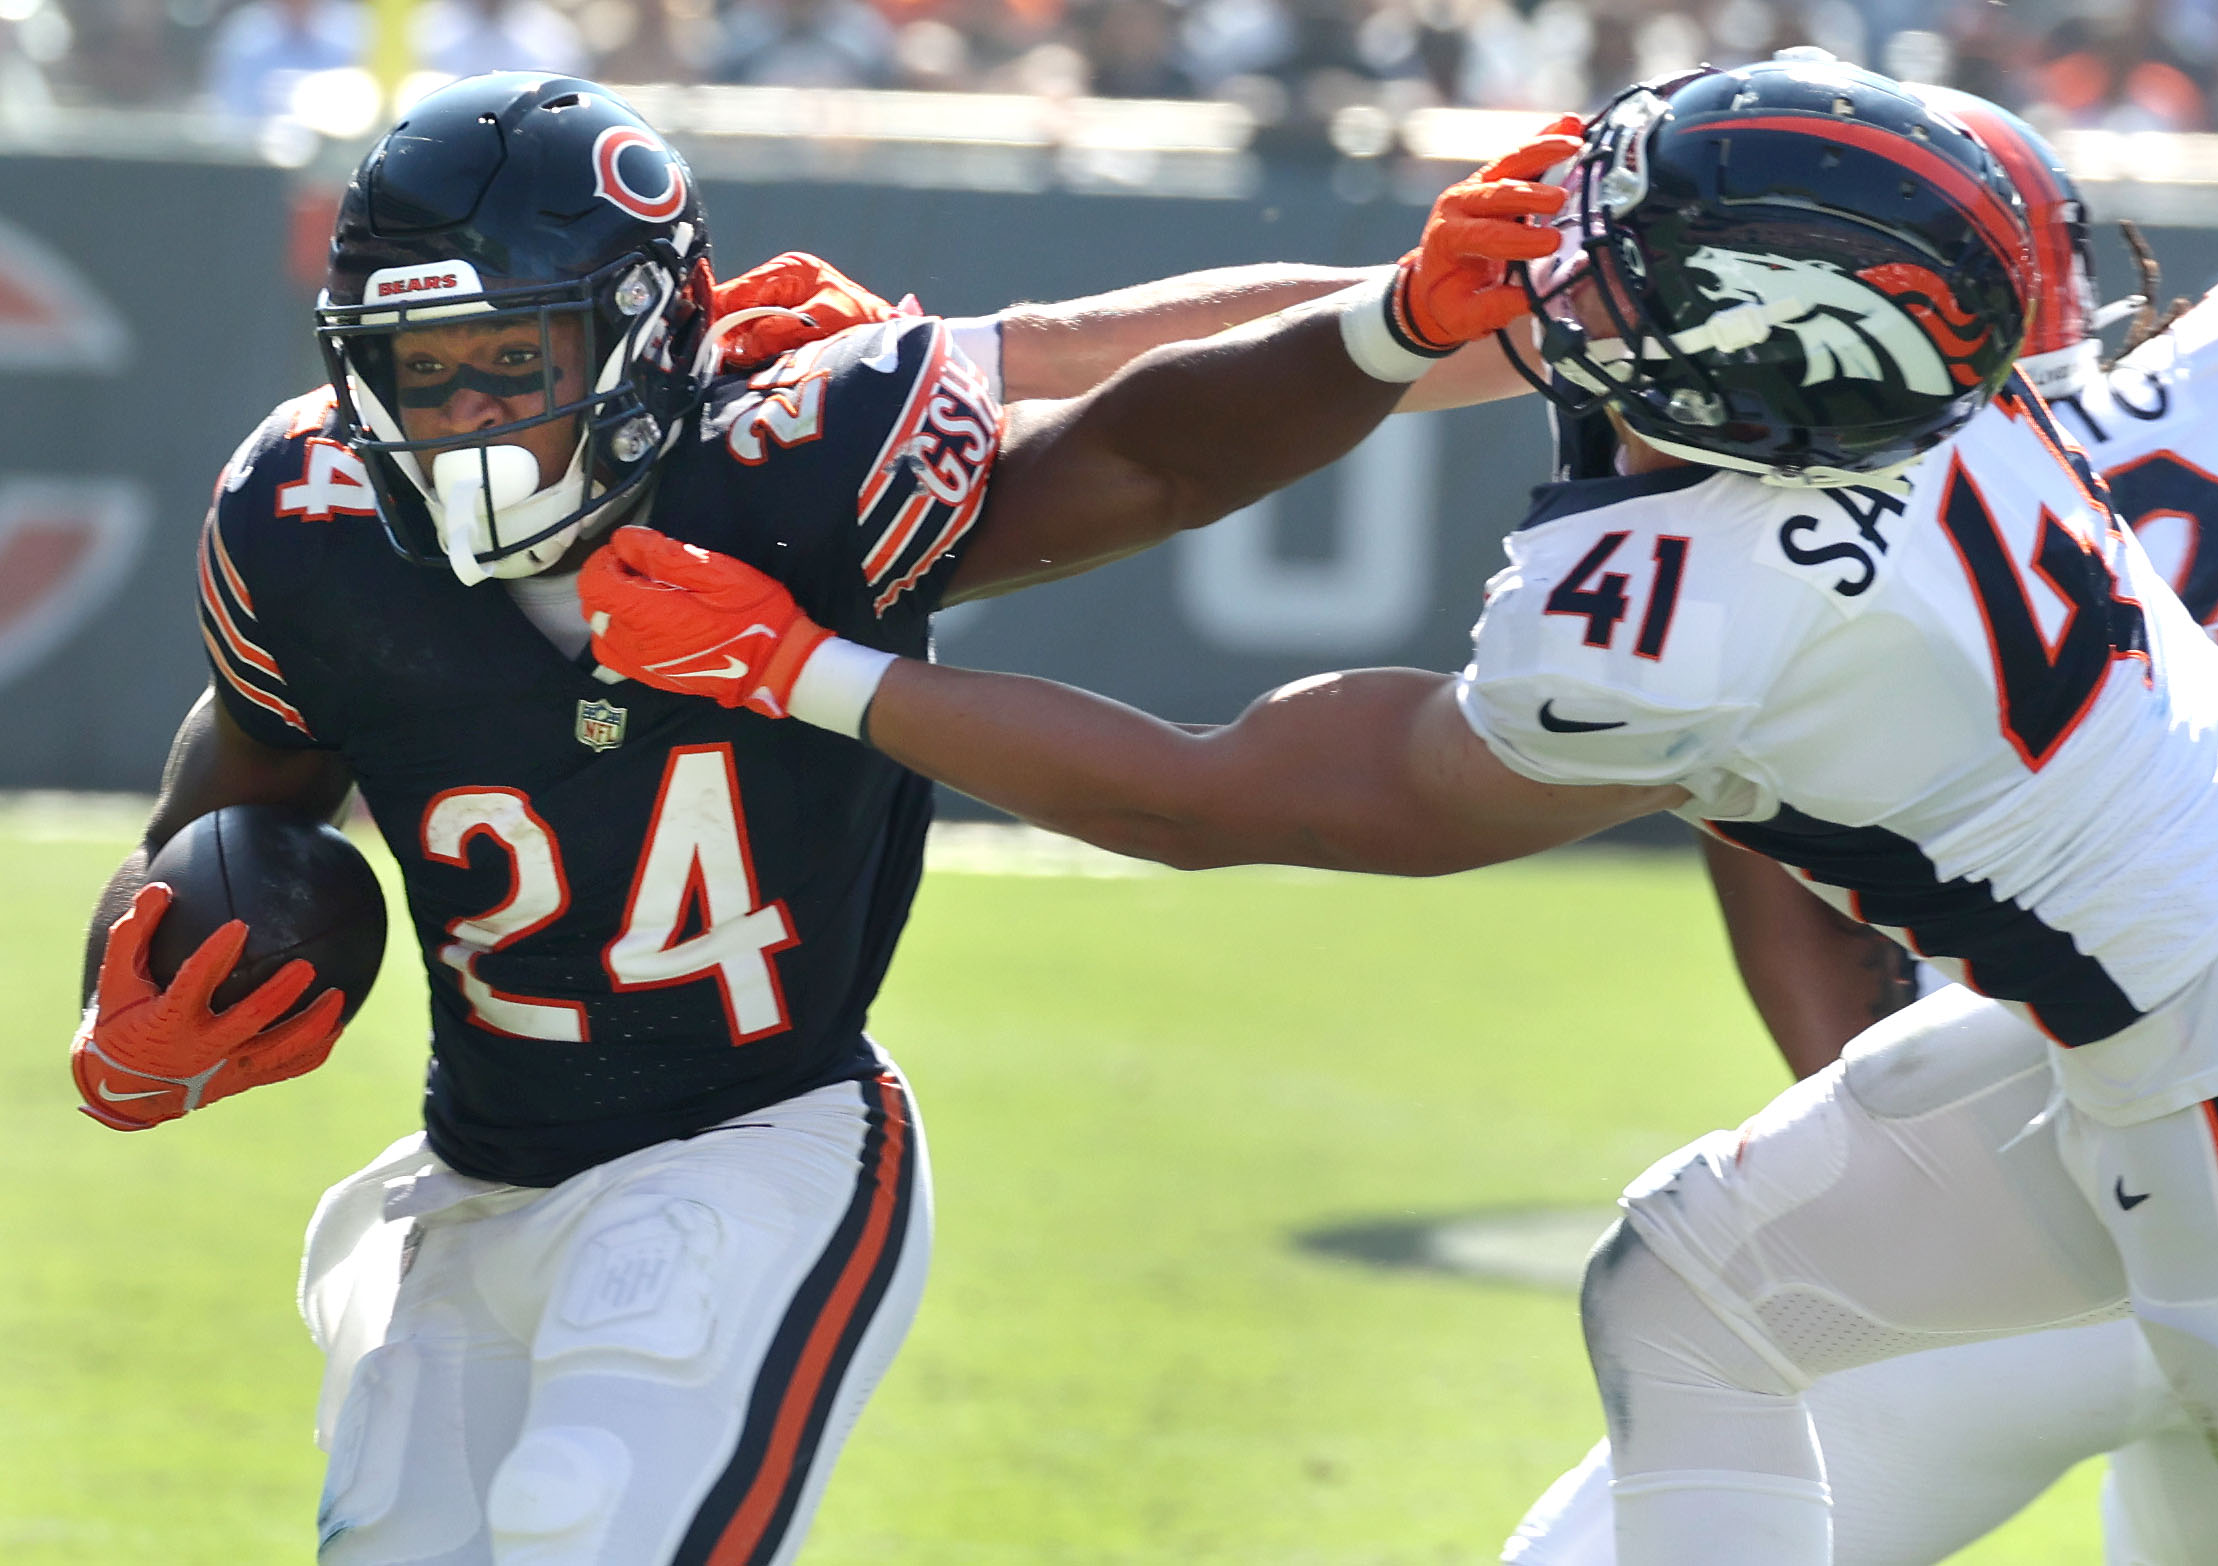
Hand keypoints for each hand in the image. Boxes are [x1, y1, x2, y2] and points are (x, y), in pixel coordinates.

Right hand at [72, 882, 344, 1130]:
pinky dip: (314, 1052)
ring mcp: (225, 1070)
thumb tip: (160, 888)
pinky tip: (337, 1028)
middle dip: (280, 993)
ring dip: (312, 1024)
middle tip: (306, 966)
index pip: (193, 986)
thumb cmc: (121, 1022)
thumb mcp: (116, 982)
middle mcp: (200, 1050)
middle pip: (251, 1020)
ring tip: (339, 995)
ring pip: (279, 1051)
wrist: (123, 1088)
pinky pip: (285, 1069)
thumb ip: (134, 935)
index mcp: (166, 1023)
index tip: (240, 925)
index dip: (215, 957)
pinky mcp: (241, 1081)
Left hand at [581, 526, 831, 716]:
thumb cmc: (751, 615)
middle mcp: (635, 643)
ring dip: (612, 607)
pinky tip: (649, 621)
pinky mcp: (651, 676)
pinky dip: (620, 631)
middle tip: (644, 569)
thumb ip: (663, 555)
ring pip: (600, 631)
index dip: (604, 559)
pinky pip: (615, 653)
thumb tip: (625, 540)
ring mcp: (641, 665)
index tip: (631, 551)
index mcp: (648, 615)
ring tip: (645, 597)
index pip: (594, 583)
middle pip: (593, 606)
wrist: (773, 666)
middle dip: (609, 580)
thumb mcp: (715, 572)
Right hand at [711, 252, 919, 367]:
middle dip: (724, 339)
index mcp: (789, 270)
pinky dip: (753, 356)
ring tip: (726, 376)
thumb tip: (734, 350)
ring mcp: (786, 302)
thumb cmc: (866, 325)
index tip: (701, 349)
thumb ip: (775, 332)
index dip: (714, 321)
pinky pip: (760, 339)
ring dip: (738, 351)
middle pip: (734, 310)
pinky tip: (747, 375)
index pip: (733, 292)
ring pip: (744, 327)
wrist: (899, 342)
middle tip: (712, 370)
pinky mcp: (791, 323)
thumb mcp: (819, 324)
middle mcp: (782, 281)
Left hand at [1395, 114, 1584, 348]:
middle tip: (1561, 200)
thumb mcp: (1462, 315)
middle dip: (1530, 194)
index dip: (1517, 239)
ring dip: (1543, 150)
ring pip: (1509, 162)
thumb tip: (1530, 300)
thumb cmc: (1449, 300)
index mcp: (1447, 237)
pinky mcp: (1493, 178)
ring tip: (1576, 142)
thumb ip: (1492, 308)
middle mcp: (1458, 204)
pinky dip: (1545, 139)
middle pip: (1496, 192)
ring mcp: (1475, 187)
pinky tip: (1571, 122)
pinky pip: (1520, 156)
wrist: (1432, 282)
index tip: (1550, 244)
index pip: (1483, 235)